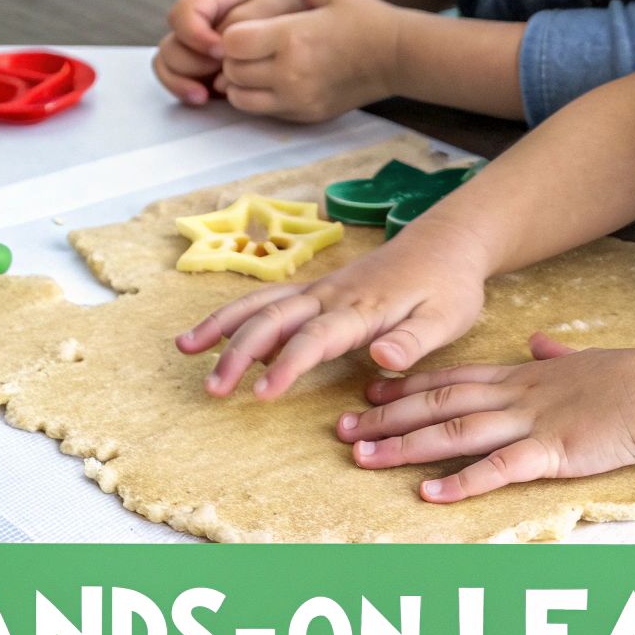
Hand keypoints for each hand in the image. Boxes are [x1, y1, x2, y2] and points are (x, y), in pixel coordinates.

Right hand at [154, 0, 305, 103]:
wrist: (305, 20)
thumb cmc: (291, 5)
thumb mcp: (273, 6)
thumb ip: (244, 21)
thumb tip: (220, 50)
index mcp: (213, 0)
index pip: (183, 13)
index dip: (194, 34)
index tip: (220, 51)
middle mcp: (200, 24)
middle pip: (172, 43)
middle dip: (191, 62)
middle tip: (220, 70)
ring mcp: (198, 48)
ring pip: (169, 64)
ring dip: (182, 80)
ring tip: (205, 93)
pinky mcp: (204, 70)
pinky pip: (179, 80)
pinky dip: (184, 91)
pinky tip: (203, 99)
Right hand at [174, 217, 489, 397]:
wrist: (447, 242)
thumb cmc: (449, 286)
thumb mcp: (447, 318)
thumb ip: (413, 341)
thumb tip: (381, 360)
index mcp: (361, 309)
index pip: (315, 340)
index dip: (285, 366)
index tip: (260, 393)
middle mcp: (331, 296)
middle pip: (274, 321)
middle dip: (237, 354)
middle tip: (211, 389)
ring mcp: (321, 289)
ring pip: (261, 305)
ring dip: (222, 326)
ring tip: (185, 349)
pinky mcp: (318, 288)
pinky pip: (269, 299)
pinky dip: (237, 315)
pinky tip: (214, 334)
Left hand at [215, 0, 406, 122]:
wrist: (398, 57)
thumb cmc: (368, 22)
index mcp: (291, 37)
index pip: (231, 43)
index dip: (232, 37)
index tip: (246, 33)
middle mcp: (290, 72)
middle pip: (232, 72)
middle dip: (234, 61)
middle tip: (251, 52)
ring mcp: (297, 98)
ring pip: (241, 98)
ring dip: (242, 84)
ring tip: (259, 70)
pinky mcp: (306, 115)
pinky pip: (264, 112)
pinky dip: (260, 100)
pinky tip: (277, 84)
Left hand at [337, 334, 634, 502]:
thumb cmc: (631, 379)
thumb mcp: (584, 359)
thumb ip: (555, 355)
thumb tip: (540, 343)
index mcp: (520, 375)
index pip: (449, 379)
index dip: (404, 387)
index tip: (366, 395)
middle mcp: (514, 396)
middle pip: (436, 404)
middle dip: (385, 418)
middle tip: (341, 431)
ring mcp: (530, 422)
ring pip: (454, 433)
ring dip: (404, 447)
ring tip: (363, 459)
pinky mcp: (552, 451)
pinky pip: (499, 467)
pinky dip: (462, 481)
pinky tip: (430, 494)